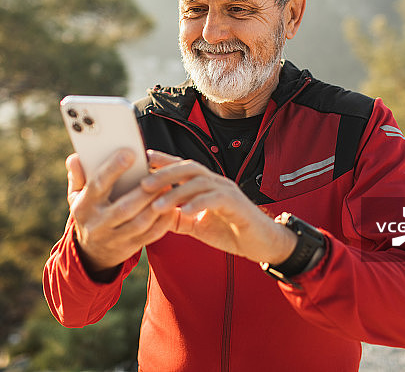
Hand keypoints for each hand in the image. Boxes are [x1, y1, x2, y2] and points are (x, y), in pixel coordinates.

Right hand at [66, 149, 176, 276]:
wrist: (91, 253)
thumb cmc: (88, 212)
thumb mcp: (76, 196)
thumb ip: (78, 176)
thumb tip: (75, 157)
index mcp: (84, 206)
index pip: (98, 185)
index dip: (113, 169)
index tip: (130, 153)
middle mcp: (98, 224)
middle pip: (123, 208)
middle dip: (143, 191)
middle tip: (158, 175)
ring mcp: (114, 238)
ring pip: (139, 223)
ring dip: (156, 205)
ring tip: (168, 188)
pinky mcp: (129, 247)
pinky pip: (150, 235)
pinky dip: (163, 221)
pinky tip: (171, 207)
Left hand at [141, 150, 296, 264]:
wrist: (262, 243)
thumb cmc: (230, 230)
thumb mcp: (197, 225)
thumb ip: (177, 218)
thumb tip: (152, 215)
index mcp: (206, 185)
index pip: (183, 167)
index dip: (164, 161)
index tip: (143, 160)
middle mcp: (216, 182)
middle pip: (188, 168)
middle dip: (165, 173)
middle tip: (143, 184)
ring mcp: (227, 191)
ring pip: (199, 182)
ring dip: (176, 192)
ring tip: (158, 204)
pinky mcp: (236, 205)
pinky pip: (215, 199)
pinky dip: (198, 204)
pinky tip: (184, 212)